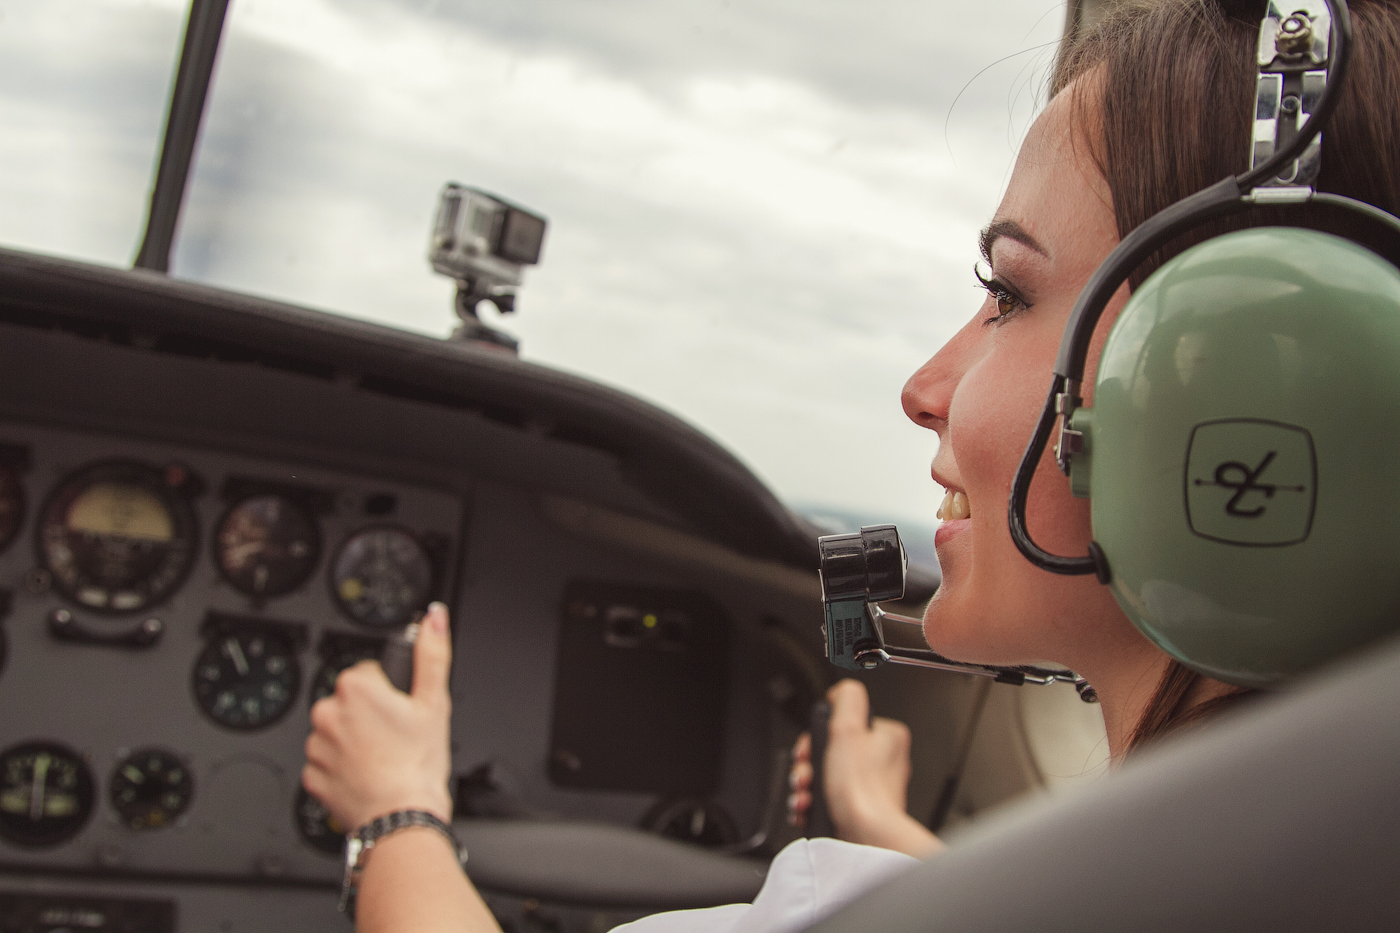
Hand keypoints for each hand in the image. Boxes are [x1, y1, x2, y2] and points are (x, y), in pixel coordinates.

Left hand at [303, 602, 454, 831]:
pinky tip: (367, 775)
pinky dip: (344, 767)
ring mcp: (317, 746)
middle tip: (395, 737)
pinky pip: (327, 762)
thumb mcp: (435, 702)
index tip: (400, 712)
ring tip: (382, 759)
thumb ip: (432, 653)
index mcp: (355, 688)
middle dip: (370, 715)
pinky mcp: (312, 775)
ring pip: (338, 731)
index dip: (390, 692)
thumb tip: (434, 618)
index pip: (369, 673)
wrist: (401, 818)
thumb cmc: (417, 765)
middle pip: (351, 702)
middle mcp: (328, 712)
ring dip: (355, 740)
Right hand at [789, 679, 942, 857]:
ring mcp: (870, 788)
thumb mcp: (848, 727)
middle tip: (807, 773)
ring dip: (807, 785)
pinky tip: (808, 807)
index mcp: (886, 737)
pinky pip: (827, 799)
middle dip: (809, 764)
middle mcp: (882, 762)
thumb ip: (846, 698)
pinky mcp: (858, 810)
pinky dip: (813, 803)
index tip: (812, 747)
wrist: (866, 836)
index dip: (818, 735)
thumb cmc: (861, 790)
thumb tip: (839, 693)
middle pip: (830, 750)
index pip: (843, 723)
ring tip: (806, 794)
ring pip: (826, 776)